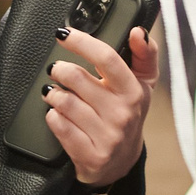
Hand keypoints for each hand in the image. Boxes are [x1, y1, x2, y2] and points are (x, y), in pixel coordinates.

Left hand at [46, 26, 158, 188]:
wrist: (120, 162)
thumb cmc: (128, 115)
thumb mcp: (142, 84)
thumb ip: (144, 54)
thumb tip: (138, 32)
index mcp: (133, 91)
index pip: (107, 58)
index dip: (82, 42)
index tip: (64, 34)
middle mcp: (122, 114)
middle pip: (76, 78)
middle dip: (59, 70)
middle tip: (57, 70)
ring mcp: (106, 136)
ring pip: (64, 101)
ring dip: (53, 93)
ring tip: (55, 93)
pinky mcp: (90, 155)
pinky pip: (58, 125)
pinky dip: (52, 115)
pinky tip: (57, 113)